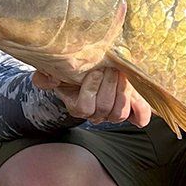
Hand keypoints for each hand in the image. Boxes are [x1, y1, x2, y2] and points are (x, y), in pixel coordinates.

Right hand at [30, 67, 152, 126]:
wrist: (97, 67)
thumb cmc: (75, 70)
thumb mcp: (56, 70)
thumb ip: (44, 76)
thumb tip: (51, 80)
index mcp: (79, 107)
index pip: (84, 108)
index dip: (90, 90)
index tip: (94, 71)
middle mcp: (97, 114)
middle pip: (104, 109)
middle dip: (108, 85)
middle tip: (110, 67)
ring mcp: (115, 113)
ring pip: (119, 113)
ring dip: (122, 91)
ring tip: (120, 73)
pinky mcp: (133, 110)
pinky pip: (140, 118)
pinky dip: (141, 109)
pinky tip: (139, 94)